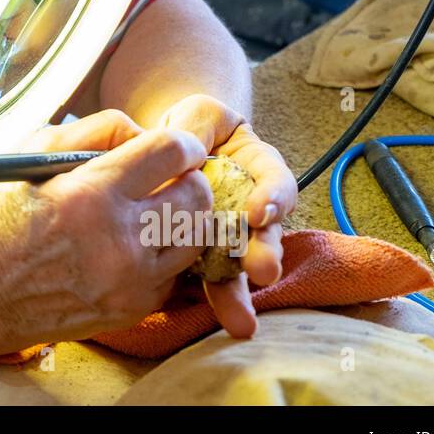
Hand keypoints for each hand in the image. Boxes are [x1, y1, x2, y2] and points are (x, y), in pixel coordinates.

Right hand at [0, 109, 212, 353]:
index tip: (178, 148)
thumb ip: (95, 132)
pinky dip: (164, 257)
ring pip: (196, 238)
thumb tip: (144, 132)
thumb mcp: (32, 156)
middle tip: (170, 179)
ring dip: (183, 219)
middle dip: (189, 179)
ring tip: (156, 213)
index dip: (183, 144)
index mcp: (90, 194)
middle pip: (197, 197)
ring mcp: (129, 281)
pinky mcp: (132, 309)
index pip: (171, 153)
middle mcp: (117, 240)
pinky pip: (175, 274)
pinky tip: (136, 249)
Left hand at [157, 94, 298, 337]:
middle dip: (264, 252)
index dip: (274, 197)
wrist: (158, 152)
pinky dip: (207, 300)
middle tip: (262, 269)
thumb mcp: (196, 115)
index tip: (259, 212)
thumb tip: (194, 152)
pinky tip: (210, 318)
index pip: (275, 180)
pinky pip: (205, 279)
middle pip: (263, 232)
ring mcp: (226, 235)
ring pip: (237, 266)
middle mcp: (249, 205)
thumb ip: (198, 128)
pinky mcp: (199, 258)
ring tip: (239, 317)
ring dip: (239, 291)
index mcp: (256, 166)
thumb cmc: (187, 128)